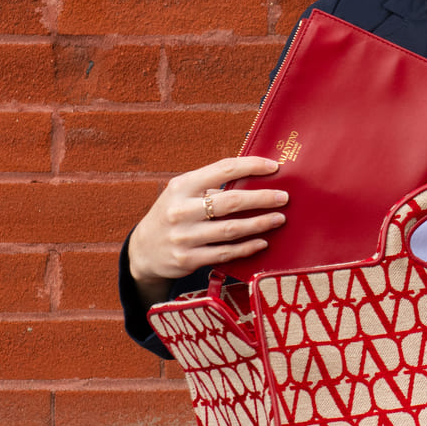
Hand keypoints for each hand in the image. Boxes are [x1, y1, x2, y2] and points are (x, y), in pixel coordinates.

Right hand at [127, 155, 287, 303]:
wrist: (143, 250)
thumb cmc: (173, 213)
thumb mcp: (183, 192)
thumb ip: (211, 185)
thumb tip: (256, 177)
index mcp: (182, 186)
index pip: (223, 169)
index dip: (252, 166)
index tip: (274, 167)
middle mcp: (181, 210)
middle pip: (231, 201)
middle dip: (262, 198)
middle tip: (283, 197)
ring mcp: (184, 236)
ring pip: (231, 229)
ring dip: (260, 224)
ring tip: (279, 218)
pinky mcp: (188, 259)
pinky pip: (225, 253)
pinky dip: (246, 248)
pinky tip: (263, 242)